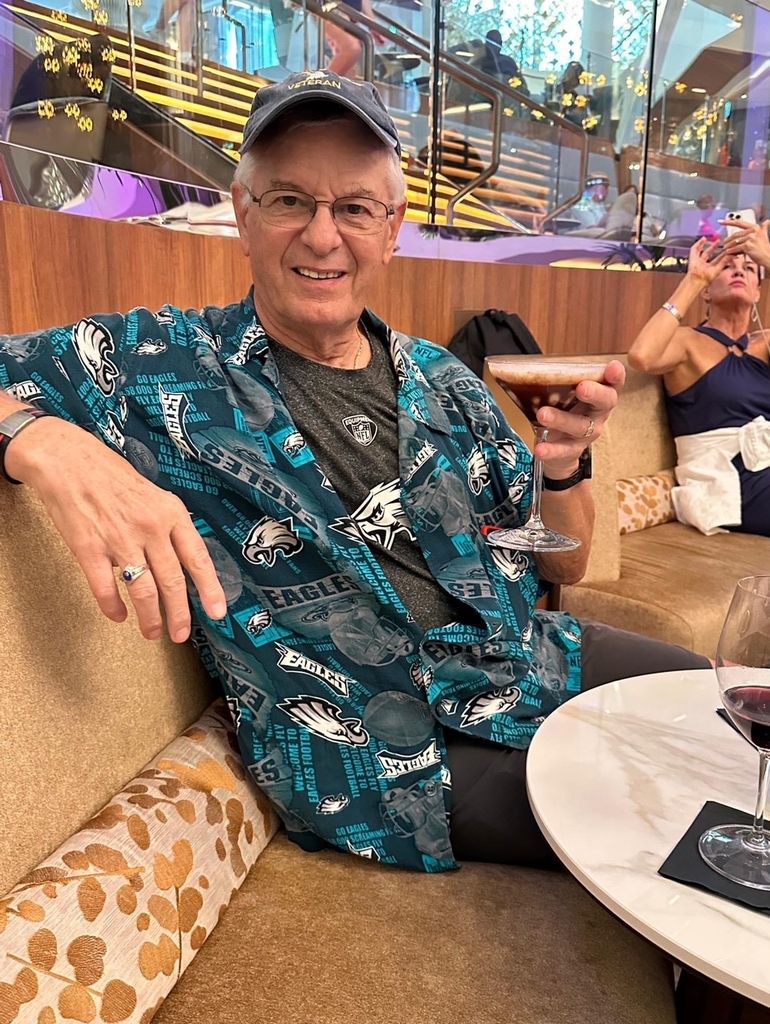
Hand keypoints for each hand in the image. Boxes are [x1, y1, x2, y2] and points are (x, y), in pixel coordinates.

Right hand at [6, 417, 226, 641]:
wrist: (68, 460)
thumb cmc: (111, 475)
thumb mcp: (153, 494)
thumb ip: (166, 526)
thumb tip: (174, 560)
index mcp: (171, 513)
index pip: (197, 558)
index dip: (210, 589)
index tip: (218, 612)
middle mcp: (150, 528)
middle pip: (173, 582)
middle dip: (179, 615)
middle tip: (180, 634)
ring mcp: (120, 540)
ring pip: (144, 591)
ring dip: (150, 618)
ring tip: (152, 633)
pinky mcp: (89, 549)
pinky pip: (106, 589)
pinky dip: (113, 607)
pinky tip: (118, 616)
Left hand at [534, 360, 624, 474]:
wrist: (560, 449)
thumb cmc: (565, 411)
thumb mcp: (566, 394)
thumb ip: (560, 379)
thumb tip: (534, 364)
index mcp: (599, 395)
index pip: (612, 383)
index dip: (615, 376)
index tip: (613, 367)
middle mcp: (598, 414)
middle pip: (604, 403)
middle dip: (595, 394)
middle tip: (582, 388)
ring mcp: (587, 434)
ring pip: (579, 426)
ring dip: (561, 419)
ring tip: (543, 414)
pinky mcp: (571, 450)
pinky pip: (563, 451)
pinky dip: (551, 450)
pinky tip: (540, 448)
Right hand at [686, 236, 729, 286]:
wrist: (697, 281)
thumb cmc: (706, 279)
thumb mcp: (718, 269)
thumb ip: (725, 262)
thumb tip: (733, 256)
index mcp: (710, 268)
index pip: (717, 259)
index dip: (722, 254)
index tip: (727, 248)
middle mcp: (703, 264)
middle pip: (708, 254)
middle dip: (713, 247)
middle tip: (719, 241)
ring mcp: (697, 261)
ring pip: (700, 251)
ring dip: (703, 244)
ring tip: (707, 238)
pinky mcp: (692, 258)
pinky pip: (694, 249)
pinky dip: (698, 244)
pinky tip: (703, 239)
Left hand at [720, 218, 769, 269]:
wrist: (768, 257)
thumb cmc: (765, 248)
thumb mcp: (764, 235)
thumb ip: (763, 228)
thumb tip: (767, 222)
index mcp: (755, 227)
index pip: (739, 223)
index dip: (729, 222)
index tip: (720, 221)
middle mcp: (752, 231)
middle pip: (735, 235)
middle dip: (728, 240)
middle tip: (724, 243)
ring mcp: (750, 238)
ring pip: (734, 242)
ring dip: (728, 246)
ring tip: (725, 249)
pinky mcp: (747, 246)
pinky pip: (735, 248)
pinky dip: (731, 251)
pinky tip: (728, 253)